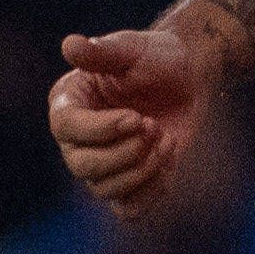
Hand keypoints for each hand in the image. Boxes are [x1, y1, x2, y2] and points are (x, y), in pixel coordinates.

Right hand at [49, 19, 211, 216]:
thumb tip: (70, 44)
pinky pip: (130, 209)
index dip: (103, 129)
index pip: (67, 129)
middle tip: (154, 126)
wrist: (187, 77)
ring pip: (105, 190)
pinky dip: (152, 191)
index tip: (137, 117)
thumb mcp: (129, 49)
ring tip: (165, 137)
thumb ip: (101, 52)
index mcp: (67, 105)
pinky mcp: (129, 183)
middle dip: (126, 151)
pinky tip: (168, 159)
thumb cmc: (154, 58)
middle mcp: (76, 141)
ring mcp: (101, 165)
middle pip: (83, 166)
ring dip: (143, 169)